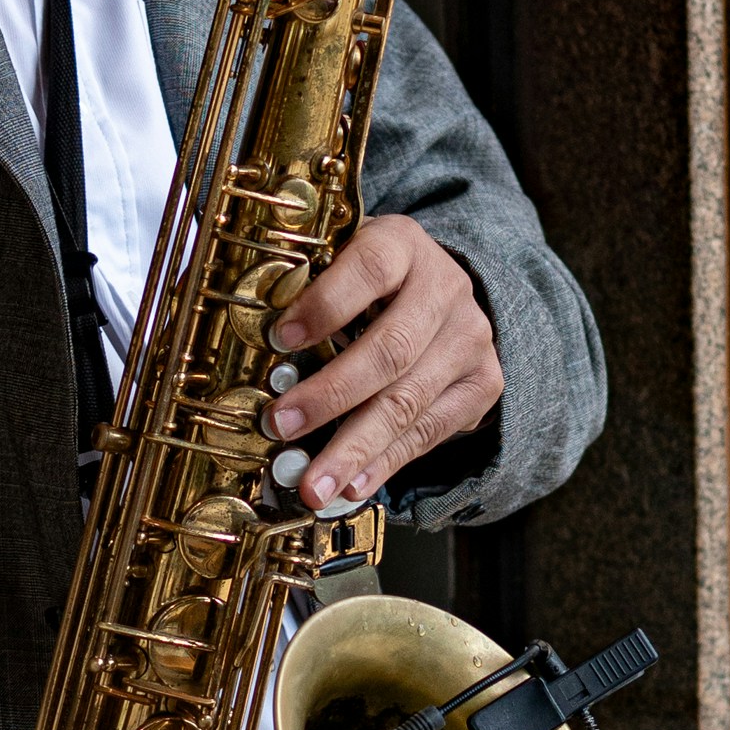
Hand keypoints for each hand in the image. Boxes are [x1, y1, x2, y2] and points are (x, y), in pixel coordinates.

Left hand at [264, 214, 500, 512]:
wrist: (444, 289)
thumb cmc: (370, 279)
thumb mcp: (340, 259)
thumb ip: (302, 285)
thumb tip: (246, 336)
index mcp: (402, 244)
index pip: (370, 269)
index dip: (325, 304)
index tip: (279, 339)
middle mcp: (445, 288)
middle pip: (390, 349)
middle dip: (331, 395)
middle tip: (281, 427)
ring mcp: (469, 338)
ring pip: (409, 401)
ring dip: (354, 449)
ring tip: (312, 484)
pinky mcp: (482, 383)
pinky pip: (430, 432)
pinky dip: (386, 463)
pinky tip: (352, 484)